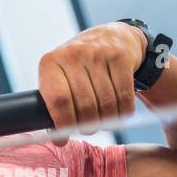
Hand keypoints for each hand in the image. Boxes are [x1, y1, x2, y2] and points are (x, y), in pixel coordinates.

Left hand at [38, 22, 145, 145]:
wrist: (111, 37)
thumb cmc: (79, 68)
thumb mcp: (60, 77)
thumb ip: (55, 105)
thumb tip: (58, 139)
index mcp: (51, 62)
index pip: (58, 100)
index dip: (62, 125)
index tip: (63, 139)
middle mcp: (73, 54)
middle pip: (84, 106)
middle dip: (87, 126)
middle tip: (88, 129)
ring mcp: (98, 53)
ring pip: (106, 104)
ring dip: (106, 122)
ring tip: (103, 122)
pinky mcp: (120, 57)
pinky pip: (124, 97)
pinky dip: (123, 113)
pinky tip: (119, 113)